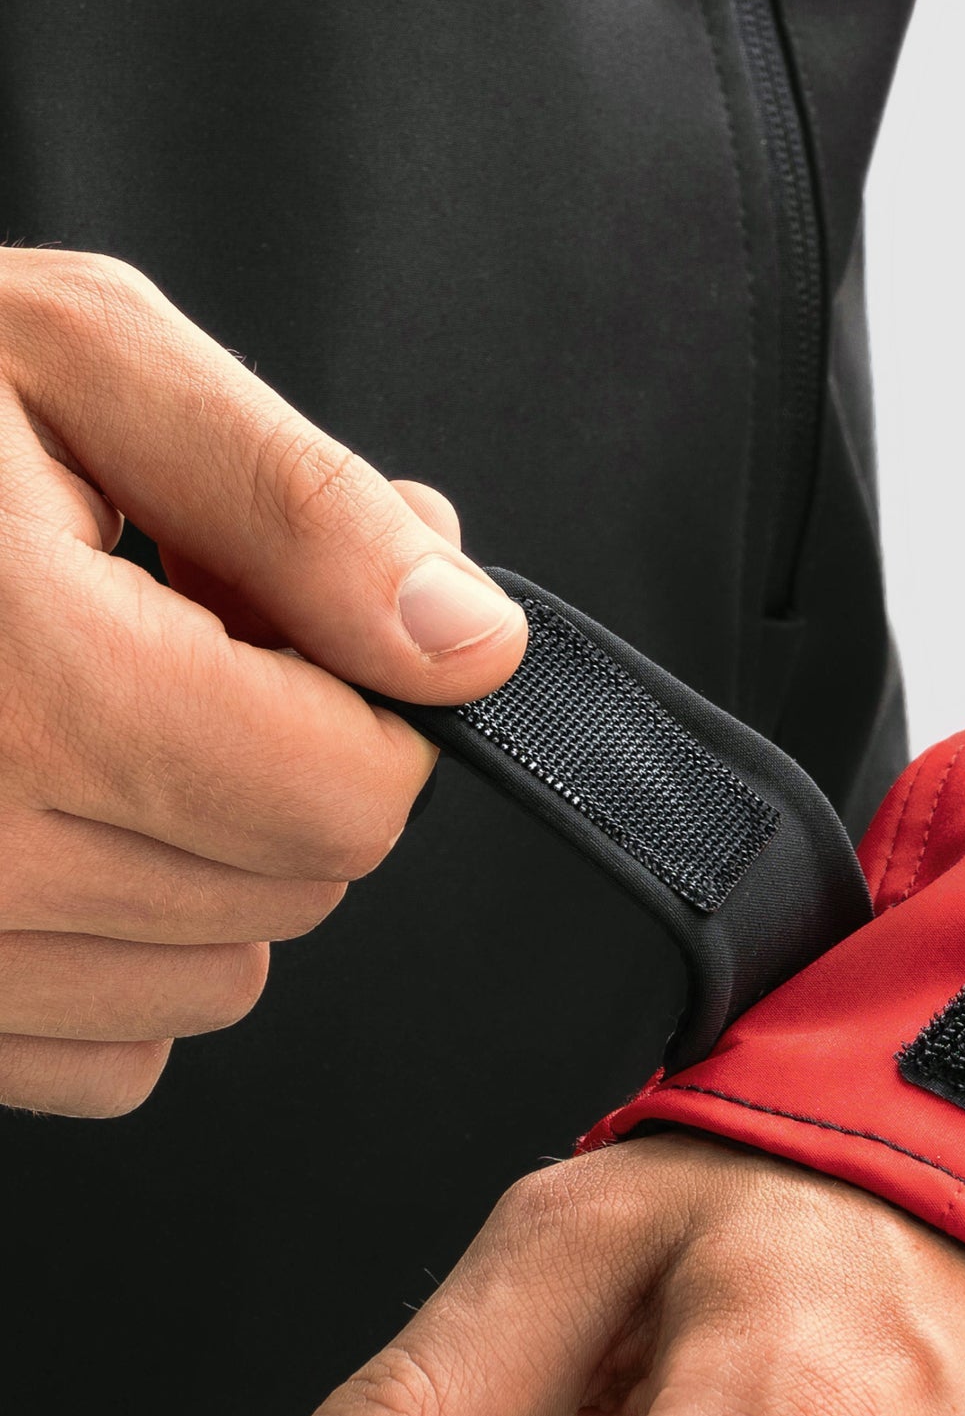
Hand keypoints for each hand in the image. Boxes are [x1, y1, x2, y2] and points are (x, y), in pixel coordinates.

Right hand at [0, 246, 527, 1116]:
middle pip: (301, 881)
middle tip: (162, 641)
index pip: (350, 796)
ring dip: (206, 856)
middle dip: (284, 761)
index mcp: (29, 687)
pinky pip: (118, 1050)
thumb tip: (469, 648)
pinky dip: (117, 951)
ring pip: (221, 975)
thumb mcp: (75, 366)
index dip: (372, 704)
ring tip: (81, 717)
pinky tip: (38, 819)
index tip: (300, 629)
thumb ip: (299, 507)